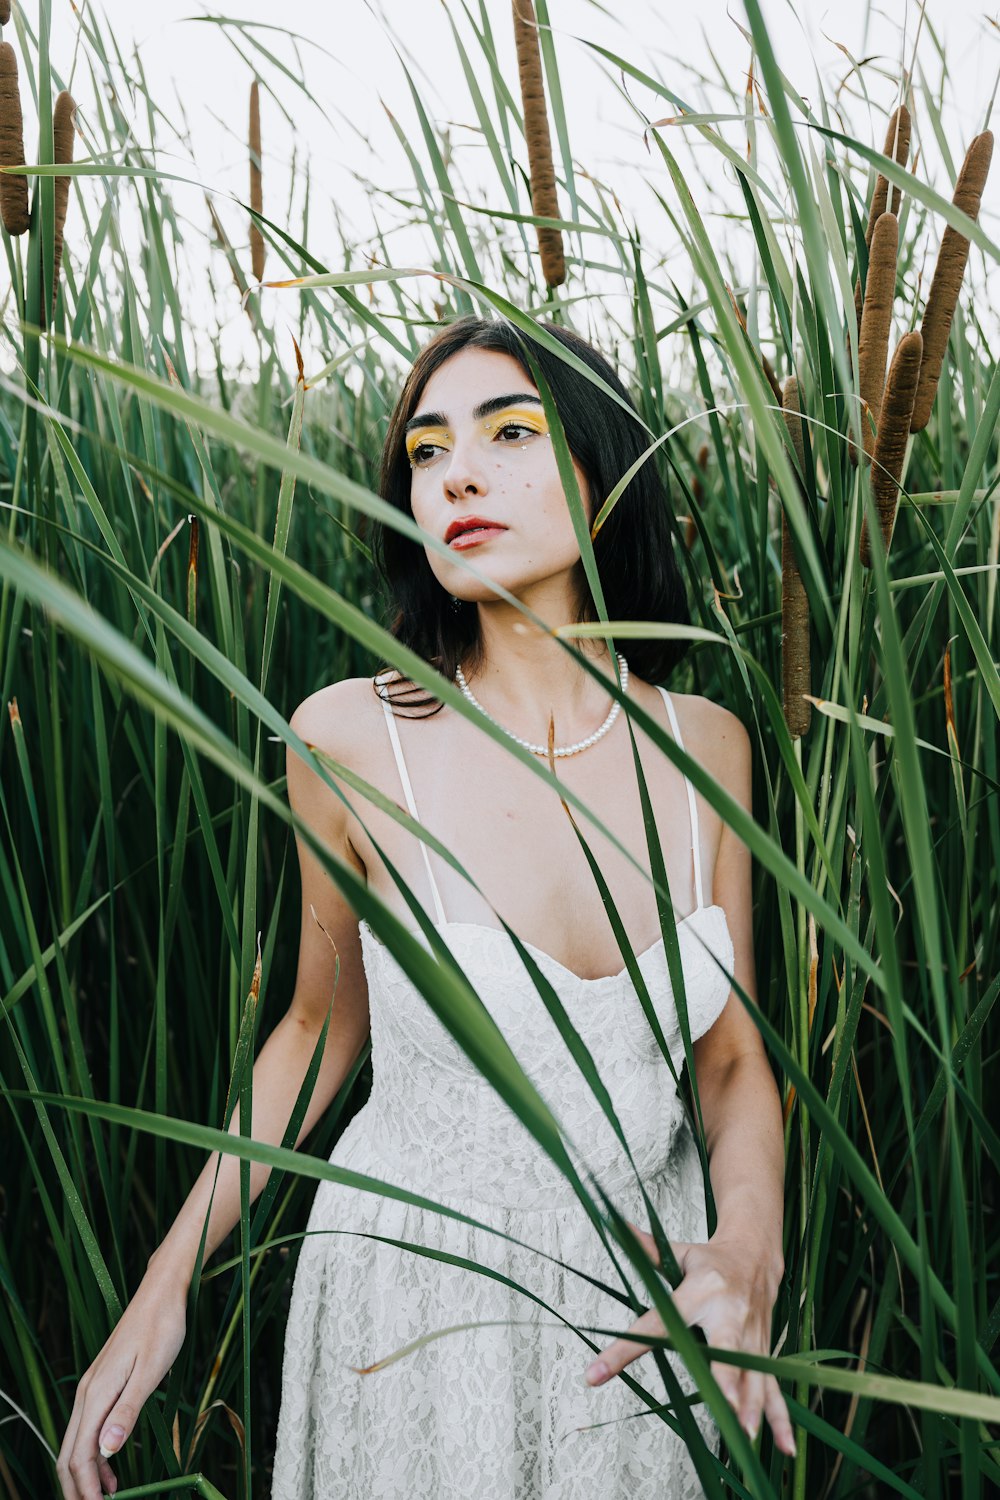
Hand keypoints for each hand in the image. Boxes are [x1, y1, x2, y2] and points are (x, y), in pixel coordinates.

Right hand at [56, 1270, 187, 1498]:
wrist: (162, 1293)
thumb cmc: (162, 1327)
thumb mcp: (151, 1371)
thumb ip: (128, 1411)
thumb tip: (106, 1452)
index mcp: (96, 1393)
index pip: (81, 1454)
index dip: (86, 1488)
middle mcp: (87, 1392)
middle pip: (69, 1453)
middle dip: (77, 1487)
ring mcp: (93, 1388)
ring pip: (77, 1442)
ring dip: (86, 1473)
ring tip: (106, 1496)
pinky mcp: (103, 1384)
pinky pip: (90, 1427)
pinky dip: (95, 1453)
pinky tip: (112, 1467)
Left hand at [583, 1221, 795, 1457]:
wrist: (757, 1254)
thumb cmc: (710, 1260)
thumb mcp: (679, 1253)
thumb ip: (647, 1249)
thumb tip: (615, 1225)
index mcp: (699, 1291)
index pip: (656, 1322)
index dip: (625, 1348)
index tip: (595, 1373)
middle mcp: (728, 1314)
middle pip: (726, 1349)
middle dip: (726, 1378)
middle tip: (725, 1406)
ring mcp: (752, 1336)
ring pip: (755, 1375)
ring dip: (753, 1407)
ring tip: (746, 1437)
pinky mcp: (765, 1351)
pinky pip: (774, 1388)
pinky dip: (780, 1418)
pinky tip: (784, 1448)